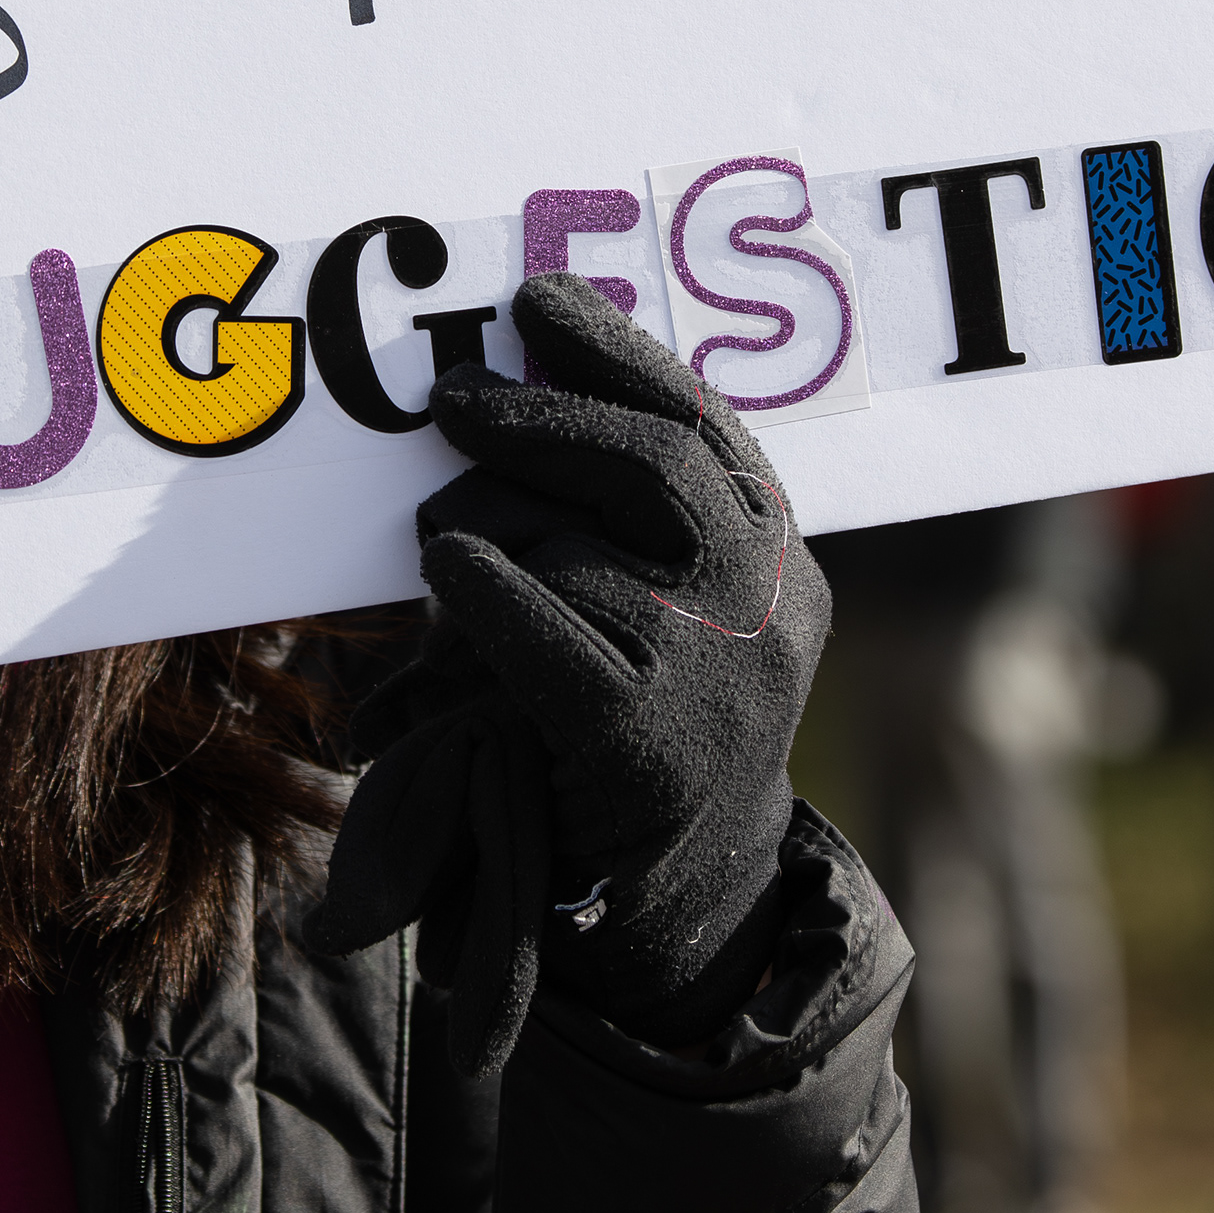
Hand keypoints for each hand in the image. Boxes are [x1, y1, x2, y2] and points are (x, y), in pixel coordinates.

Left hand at [312, 275, 827, 1071]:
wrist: (675, 913)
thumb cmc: (636, 739)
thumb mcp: (664, 618)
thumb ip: (624, 524)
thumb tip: (510, 389)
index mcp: (779, 560)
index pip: (705, 423)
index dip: (618, 351)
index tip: (537, 300)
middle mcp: (768, 603)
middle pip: (653, 461)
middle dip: (542, 412)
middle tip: (450, 397)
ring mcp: (718, 673)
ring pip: (577, 546)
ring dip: (485, 528)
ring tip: (434, 545)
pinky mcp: (642, 739)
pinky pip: (547, 625)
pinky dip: (484, 587)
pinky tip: (446, 567)